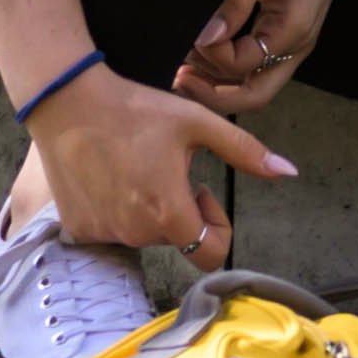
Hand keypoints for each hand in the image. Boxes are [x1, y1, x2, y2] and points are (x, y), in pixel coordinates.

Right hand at [25, 67, 295, 265]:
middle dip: (180, 209)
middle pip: (175, 238)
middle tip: (166, 167)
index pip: (210, 255)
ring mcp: (104, 233)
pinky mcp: (78, 228)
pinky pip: (111, 229)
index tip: (202, 190)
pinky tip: (109, 174)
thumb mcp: (198, 123)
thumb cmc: (137, 109)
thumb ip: (245, 152)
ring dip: (148, 208)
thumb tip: (289, 171)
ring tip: (135, 166)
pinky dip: (117, 209)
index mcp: (169, 213)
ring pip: (143, 233)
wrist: (68, 102)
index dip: (217, 227)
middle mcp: (136, 233)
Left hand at [177, 0, 357, 113]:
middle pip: (254, 95)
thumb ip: (234, 3)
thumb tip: (203, 39)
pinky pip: (258, 65)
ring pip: (255, 83)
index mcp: (293, 29)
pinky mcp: (289, 32)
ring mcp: (296, 42)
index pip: (241, 65)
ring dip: (219, 82)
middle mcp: (298, 45)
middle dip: (214, 95)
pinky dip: (230, 68)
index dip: (210, 56)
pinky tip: (206, 51)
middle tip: (176, 79)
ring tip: (184, 64)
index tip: (189, 34)